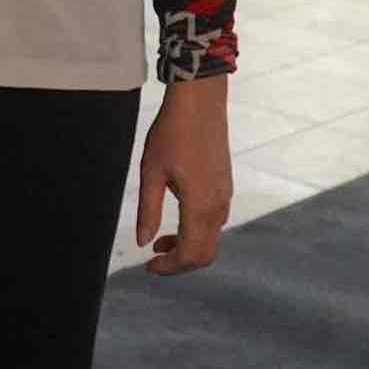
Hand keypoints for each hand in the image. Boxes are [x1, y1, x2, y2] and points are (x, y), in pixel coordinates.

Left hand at [136, 76, 231, 276]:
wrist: (200, 101)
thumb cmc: (172, 132)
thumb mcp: (152, 171)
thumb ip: (148, 210)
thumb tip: (142, 242)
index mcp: (200, 205)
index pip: (189, 254)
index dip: (169, 267)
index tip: (148, 265)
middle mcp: (218, 205)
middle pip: (205, 254)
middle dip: (180, 263)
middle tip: (154, 258)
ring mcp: (225, 195)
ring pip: (212, 239)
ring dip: (188, 246)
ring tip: (160, 239)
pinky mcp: (226, 184)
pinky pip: (216, 221)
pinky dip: (198, 231)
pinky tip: (177, 218)